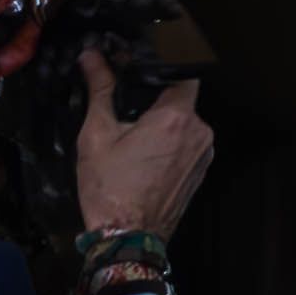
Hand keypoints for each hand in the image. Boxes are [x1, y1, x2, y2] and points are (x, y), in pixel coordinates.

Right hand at [76, 70, 217, 239]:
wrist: (127, 239)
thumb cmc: (110, 188)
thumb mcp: (97, 135)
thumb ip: (100, 90)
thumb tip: (91, 56)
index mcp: (177, 117)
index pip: (182, 72)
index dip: (161, 67)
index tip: (138, 70)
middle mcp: (199, 132)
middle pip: (182, 98)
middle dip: (157, 98)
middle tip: (127, 106)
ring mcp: (204, 154)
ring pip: (185, 122)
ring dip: (164, 122)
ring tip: (134, 133)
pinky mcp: (201, 171)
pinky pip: (188, 143)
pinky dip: (171, 142)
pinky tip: (145, 154)